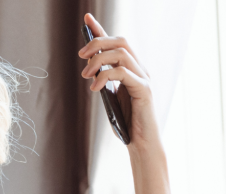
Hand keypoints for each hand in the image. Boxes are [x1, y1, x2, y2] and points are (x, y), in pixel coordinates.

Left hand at [78, 13, 160, 147]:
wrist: (140, 142)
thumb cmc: (125, 121)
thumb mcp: (109, 96)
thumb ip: (103, 79)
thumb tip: (89, 65)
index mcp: (131, 69)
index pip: (116, 43)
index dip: (101, 29)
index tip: (86, 19)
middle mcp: (140, 69)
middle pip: (121, 41)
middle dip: (98, 43)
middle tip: (81, 56)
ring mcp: (144, 78)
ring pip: (122, 53)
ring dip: (98, 61)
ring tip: (86, 76)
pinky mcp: (144, 89)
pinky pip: (124, 72)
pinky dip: (106, 76)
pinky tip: (95, 88)